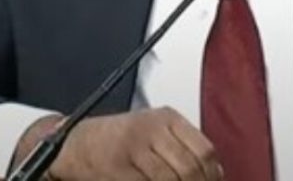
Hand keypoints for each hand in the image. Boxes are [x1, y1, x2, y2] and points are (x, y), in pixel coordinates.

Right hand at [45, 108, 222, 180]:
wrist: (77, 143)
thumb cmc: (120, 139)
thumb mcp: (155, 131)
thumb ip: (181, 146)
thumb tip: (215, 173)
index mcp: (168, 118)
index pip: (204, 149)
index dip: (212, 175)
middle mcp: (153, 129)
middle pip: (190, 167)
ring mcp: (135, 148)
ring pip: (171, 179)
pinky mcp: (118, 168)